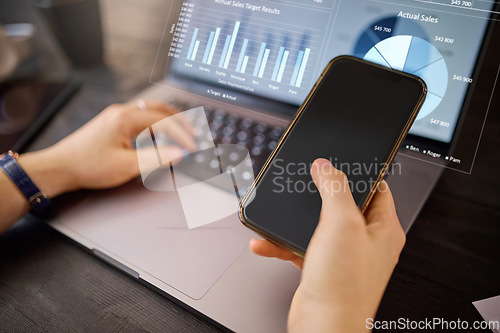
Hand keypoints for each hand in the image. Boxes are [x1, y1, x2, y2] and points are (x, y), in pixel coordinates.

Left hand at [23, 100, 195, 196]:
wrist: (60, 167)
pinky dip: (156, 121)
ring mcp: (116, 115)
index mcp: (126, 119)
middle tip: (194, 132)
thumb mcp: (126, 166)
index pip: (164, 121)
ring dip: (168, 118)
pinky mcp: (112, 122)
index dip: (182, 134)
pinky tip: (158, 133)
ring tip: (181, 130)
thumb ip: (156, 159)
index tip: (193, 146)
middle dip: (180, 120)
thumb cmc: (88, 166)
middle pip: (159, 108)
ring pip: (150, 109)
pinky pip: (140, 115)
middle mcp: (121, 112)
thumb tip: (179, 153)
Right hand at [250, 158, 404, 331]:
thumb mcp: (341, 223)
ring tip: (280, 216)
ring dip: (295, 222)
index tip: (339, 164)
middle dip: (320, 196)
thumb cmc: (344, 287)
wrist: (323, 326)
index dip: (358, 174)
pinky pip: (302, 247)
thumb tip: (326, 166)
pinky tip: (267, 242)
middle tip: (305, 185)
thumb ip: (334, 189)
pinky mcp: (323, 268)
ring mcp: (344, 256)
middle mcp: (366, 242)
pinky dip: (283, 244)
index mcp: (383, 229)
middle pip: (343, 206)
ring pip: (318, 227)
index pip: (376, 189)